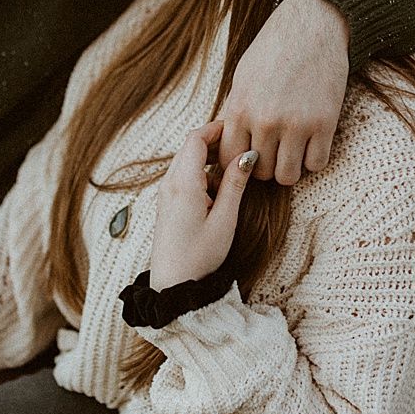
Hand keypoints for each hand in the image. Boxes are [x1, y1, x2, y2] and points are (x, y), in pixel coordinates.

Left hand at [150, 120, 253, 288]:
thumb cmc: (200, 256)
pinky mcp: (168, 204)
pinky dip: (204, 175)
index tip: (239, 128)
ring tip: (236, 172)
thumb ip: (235, 184)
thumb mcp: (224, 219)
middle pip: (191, 147)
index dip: (217, 128)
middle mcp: (170, 184)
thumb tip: (247, 155)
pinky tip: (221, 193)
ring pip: (188, 162)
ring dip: (211, 161)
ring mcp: (166, 194)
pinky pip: (185, 178)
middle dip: (216, 143)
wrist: (173, 285)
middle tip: (243, 147)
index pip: (196, 138)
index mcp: (183, 184)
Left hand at [219, 0, 349, 185]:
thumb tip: (233, 142)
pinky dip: (314, 159)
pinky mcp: (325, 124)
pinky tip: (313, 143)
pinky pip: (317, 164)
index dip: (239, 164)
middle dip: (266, 166)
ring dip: (290, 167)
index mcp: (240, 109)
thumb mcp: (243, 78)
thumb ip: (237, 112)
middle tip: (275, 151)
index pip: (230, 161)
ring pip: (288, 176)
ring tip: (294, 150)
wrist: (311, 26)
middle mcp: (266, 121)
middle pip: (260, 172)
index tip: (250, 157)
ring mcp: (297, 125)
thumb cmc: (274, 48)